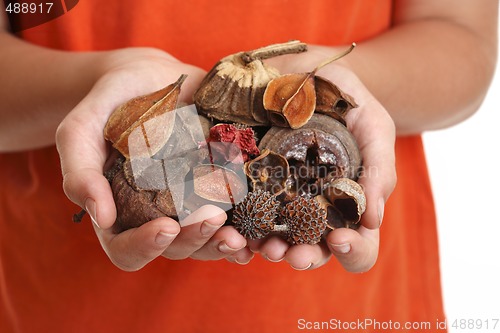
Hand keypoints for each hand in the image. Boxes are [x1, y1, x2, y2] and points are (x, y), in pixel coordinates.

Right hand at [56, 48, 252, 270]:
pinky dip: (248, 226)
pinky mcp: (220, 184)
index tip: (165, 226)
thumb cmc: (108, 104)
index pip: (127, 250)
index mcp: (121, 213)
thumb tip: (100, 216)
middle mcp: (159, 214)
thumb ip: (80, 170)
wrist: (150, 77)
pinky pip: (236, 214)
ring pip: (209, 239)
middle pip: (177, 248)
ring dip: (225, 242)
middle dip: (195, 240)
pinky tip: (260, 226)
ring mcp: (193, 202)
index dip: (145, 247)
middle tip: (213, 219)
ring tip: (241, 233)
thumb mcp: (80, 129)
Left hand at [249, 47, 396, 271]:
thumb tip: (373, 220)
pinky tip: (231, 224)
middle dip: (302, 257)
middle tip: (289, 253)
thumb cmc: (349, 103)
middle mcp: (315, 209)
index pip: (359, 244)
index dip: (353, 250)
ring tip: (258, 242)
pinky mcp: (251, 183)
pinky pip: (244, 212)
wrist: (308, 72)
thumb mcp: (373, 127)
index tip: (340, 238)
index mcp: (349, 204)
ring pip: (276, 238)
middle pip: (313, 250)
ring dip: (267, 247)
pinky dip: (238, 224)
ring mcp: (281, 199)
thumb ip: (380, 169)